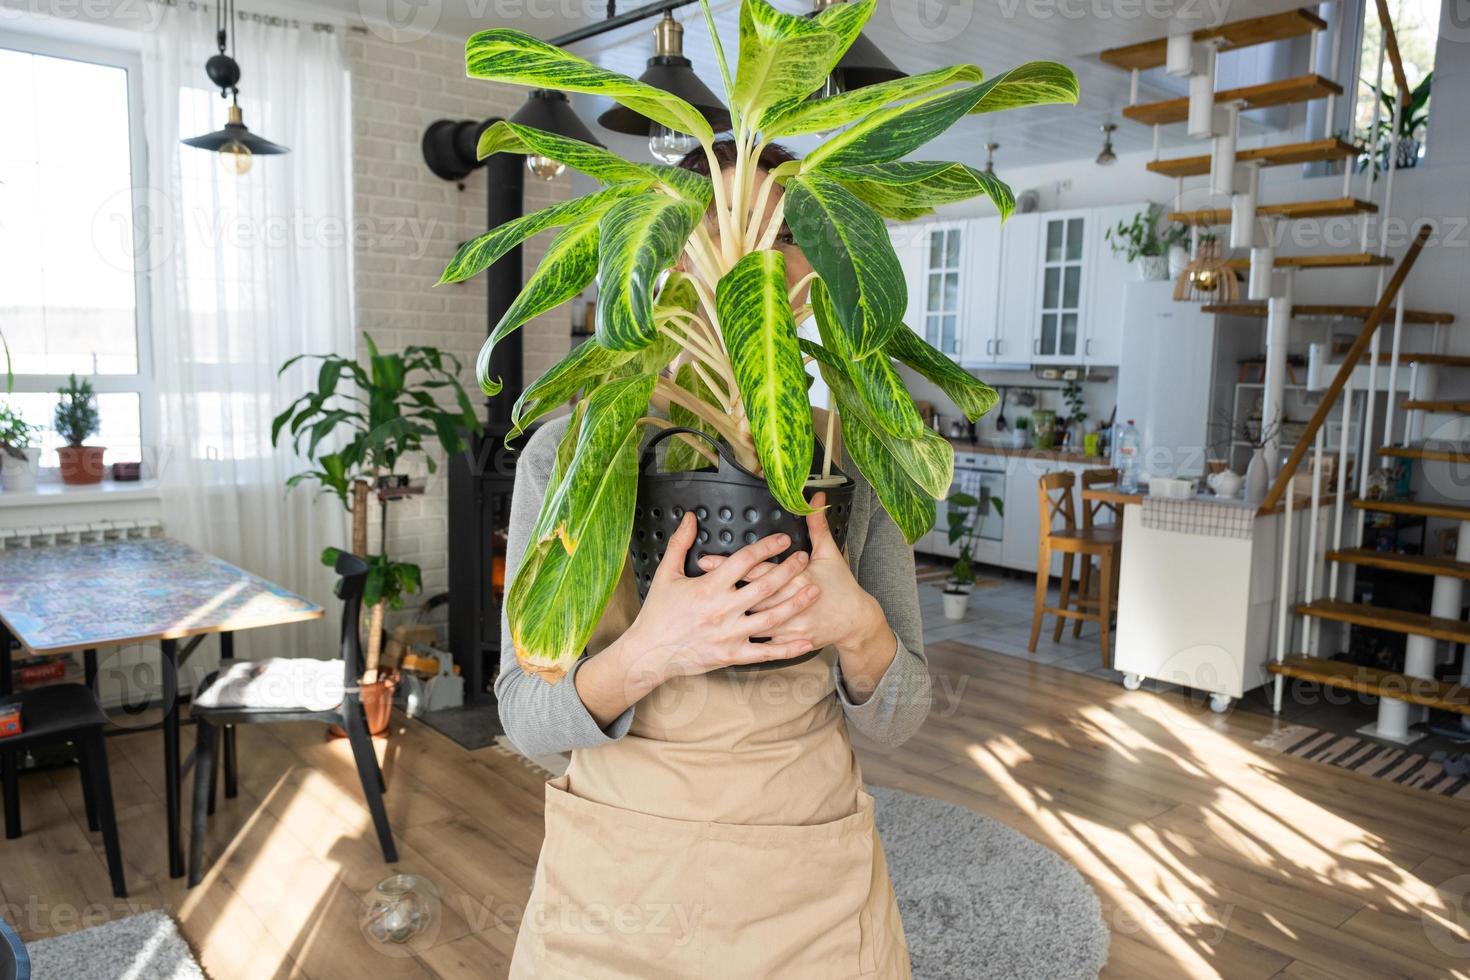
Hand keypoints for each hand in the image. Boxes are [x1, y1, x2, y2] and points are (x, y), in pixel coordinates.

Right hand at [631, 514, 820, 677]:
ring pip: (771, 618)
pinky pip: (765, 652)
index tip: (783, 540)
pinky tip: (805, 640)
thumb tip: (691, 518)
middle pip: (764, 587)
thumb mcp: (666, 574)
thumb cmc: (657, 613)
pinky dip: (787, 648)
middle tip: (804, 559)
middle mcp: (723, 610)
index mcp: (708, 587)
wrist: (649, 652)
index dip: (766, 548)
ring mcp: (730, 635)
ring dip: (795, 603)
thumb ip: (680, 544)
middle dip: (788, 571)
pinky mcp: (732, 655)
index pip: (744, 562)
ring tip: (814, 590)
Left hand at [696, 493, 882, 655]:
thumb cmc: (841, 585)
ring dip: (727, 615)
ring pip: (752, 620)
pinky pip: (763, 642)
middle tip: (695, 581)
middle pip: (749, 594)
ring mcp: (789, 626)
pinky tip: (723, 637)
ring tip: (703, 608)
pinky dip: (745, 638)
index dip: (730, 563)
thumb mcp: (829, 553)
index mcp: (797, 578)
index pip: (757, 568)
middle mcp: (789, 602)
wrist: (855, 621)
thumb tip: (814, 499)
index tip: (705, 559)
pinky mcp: (789, 641)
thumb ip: (817, 526)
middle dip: (721, 587)